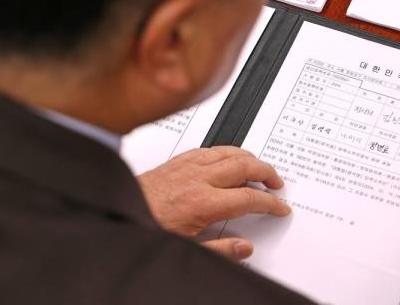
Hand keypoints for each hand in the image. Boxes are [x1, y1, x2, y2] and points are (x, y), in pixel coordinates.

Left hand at [137, 146, 291, 258]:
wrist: (119, 212)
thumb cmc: (148, 226)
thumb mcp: (186, 248)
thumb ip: (220, 250)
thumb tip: (245, 248)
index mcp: (203, 204)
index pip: (249, 198)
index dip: (270, 202)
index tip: (280, 206)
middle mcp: (198, 179)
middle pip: (245, 166)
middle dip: (267, 173)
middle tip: (277, 182)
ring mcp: (189, 166)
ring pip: (230, 152)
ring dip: (251, 158)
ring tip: (261, 167)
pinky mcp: (179, 159)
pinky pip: (211, 148)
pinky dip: (228, 151)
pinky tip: (231, 157)